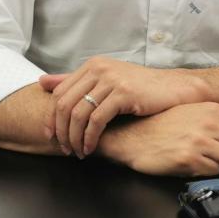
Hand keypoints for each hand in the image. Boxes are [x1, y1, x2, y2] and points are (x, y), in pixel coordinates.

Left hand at [39, 57, 208, 157]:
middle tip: (65, 149)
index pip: (60, 93)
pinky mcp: (124, 93)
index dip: (52, 118)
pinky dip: (90, 138)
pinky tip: (91, 148)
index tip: (53, 137)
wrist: (175, 88)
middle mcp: (100, 68)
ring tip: (78, 152)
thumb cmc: (142, 88)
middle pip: (65, 104)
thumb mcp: (107, 80)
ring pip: (79, 114)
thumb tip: (42, 82)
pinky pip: (97, 120)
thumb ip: (74, 80)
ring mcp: (112, 80)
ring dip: (74, 138)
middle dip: (61, 131)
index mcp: (93, 65)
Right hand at [98, 103, 218, 176]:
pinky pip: (214, 172)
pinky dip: (205, 171)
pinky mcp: (189, 159)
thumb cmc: (162, 124)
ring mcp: (200, 141)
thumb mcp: (196, 114)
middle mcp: (209, 123)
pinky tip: (191, 162)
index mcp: (213, 109)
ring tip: (202, 157)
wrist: (133, 136)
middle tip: (214, 153)